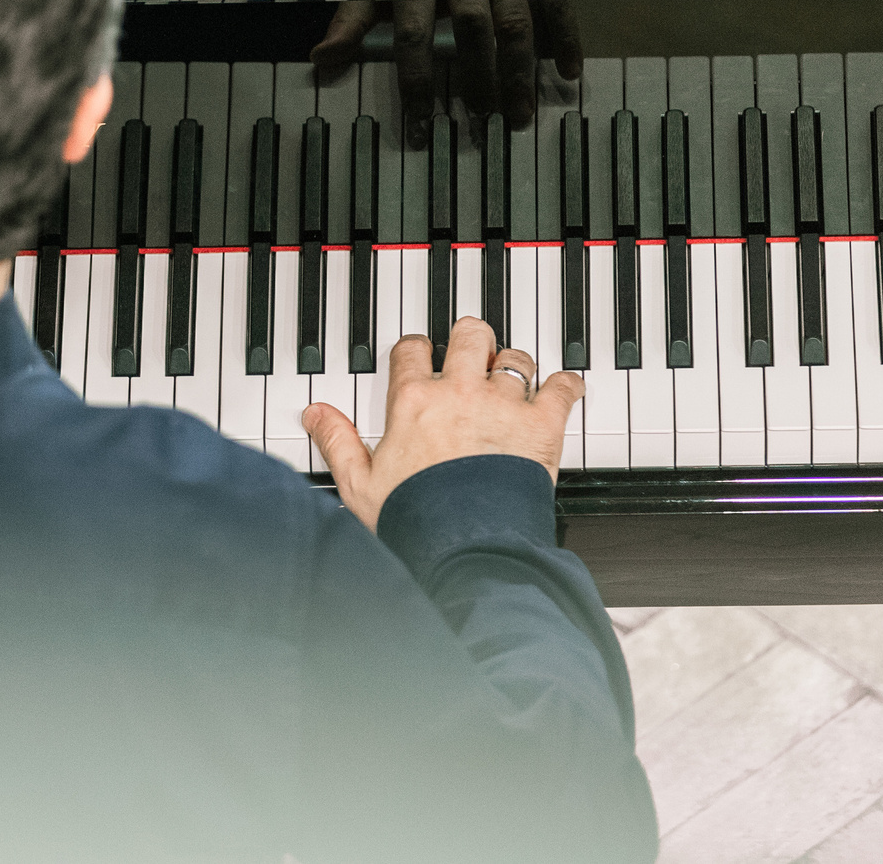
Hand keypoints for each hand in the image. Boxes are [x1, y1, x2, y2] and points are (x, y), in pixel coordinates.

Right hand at [301, 316, 583, 531]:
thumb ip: (337, 442)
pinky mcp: (541, 426)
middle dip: (470, 339)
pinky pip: (561, 388)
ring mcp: (503, 405)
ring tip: (513, 374)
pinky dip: (566, 385)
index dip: (416, 348)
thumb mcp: (359, 484)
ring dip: (514, 364)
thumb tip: (315, 414)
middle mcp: (459, 392)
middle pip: (468, 336)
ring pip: (515, 358)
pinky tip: (566, 387)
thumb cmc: (416, 519)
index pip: (412, 350)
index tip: (420, 353)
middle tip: (472, 349)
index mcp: (414, 402)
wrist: (466, 546)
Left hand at [309, 0, 582, 145]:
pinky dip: (567, 38)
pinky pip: (555, 5)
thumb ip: (351, 21)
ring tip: (520, 115)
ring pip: (515, 25)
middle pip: (473, 33)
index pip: (414, 37)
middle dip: (479, 79)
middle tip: (483, 120)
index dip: (415, 82)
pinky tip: (570, 73)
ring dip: (520, 72)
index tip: (420, 127)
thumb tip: (320, 60)